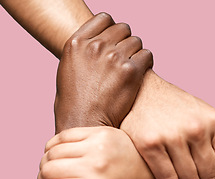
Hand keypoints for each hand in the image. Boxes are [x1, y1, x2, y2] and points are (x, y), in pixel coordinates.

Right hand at [36, 127, 157, 178]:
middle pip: (49, 171)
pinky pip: (62, 136)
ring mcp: (96, 145)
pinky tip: (56, 155)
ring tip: (51, 171)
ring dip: (45, 164)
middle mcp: (96, 165)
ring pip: (52, 153)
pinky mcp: (97, 132)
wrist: (152, 166)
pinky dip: (53, 147)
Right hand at [54, 13, 152, 132]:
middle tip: (122, 59)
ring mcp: (113, 57)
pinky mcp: (131, 71)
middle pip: (122, 28)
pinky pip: (147, 55)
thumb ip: (82, 51)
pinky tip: (136, 76)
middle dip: (124, 41)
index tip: (112, 41)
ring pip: (136, 41)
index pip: (104, 18)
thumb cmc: (73, 103)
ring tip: (128, 70)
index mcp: (76, 43)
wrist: (84, 124)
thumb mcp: (67, 69)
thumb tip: (97, 42)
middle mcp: (94, 46)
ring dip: (135, 53)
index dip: (111, 29)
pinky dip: (145, 64)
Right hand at [121, 72, 214, 178]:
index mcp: (213, 120)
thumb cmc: (170, 106)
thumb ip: (213, 136)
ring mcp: (172, 137)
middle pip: (210, 176)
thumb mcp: (200, 112)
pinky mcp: (150, 144)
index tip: (209, 169)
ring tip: (178, 177)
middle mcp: (196, 128)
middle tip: (190, 173)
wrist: (139, 89)